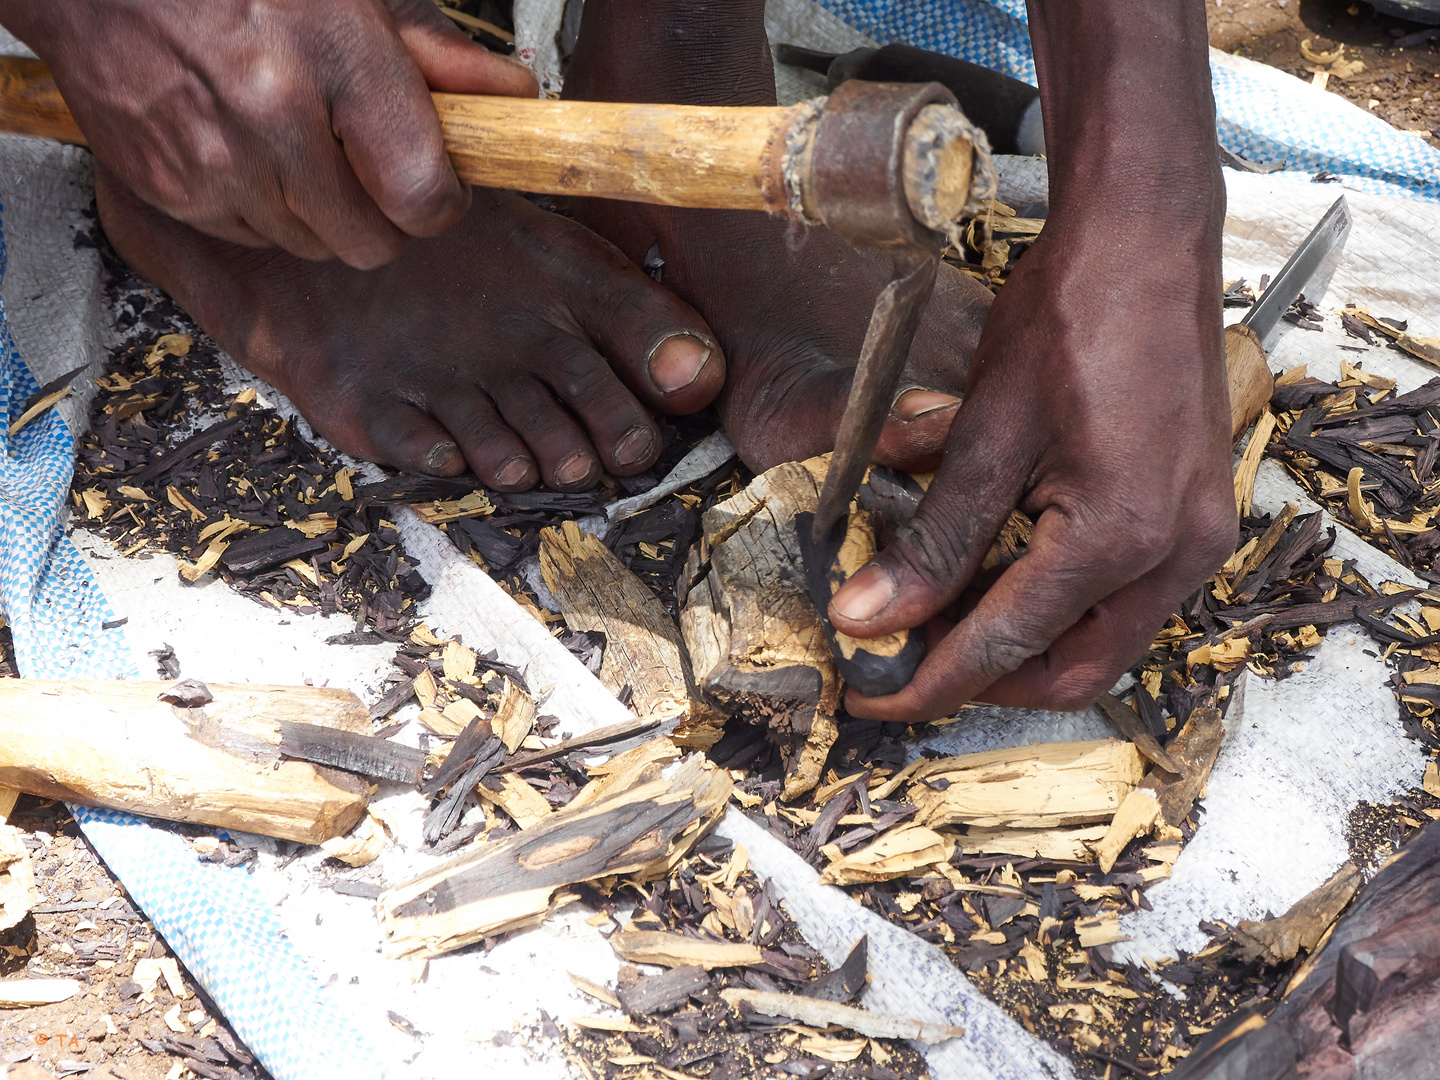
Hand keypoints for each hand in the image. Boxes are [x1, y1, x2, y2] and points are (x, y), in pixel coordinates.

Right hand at [2, 0, 535, 266]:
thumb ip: (438, 58)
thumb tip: (515, 99)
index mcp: (335, 59)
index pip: (424, 195)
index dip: (440, 203)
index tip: (435, 185)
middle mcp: (273, 119)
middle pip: (371, 242)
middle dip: (381, 216)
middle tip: (365, 166)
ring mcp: (215, 163)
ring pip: (311, 245)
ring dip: (318, 213)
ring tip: (294, 142)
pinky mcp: (170, 190)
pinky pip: (250, 237)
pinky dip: (258, 208)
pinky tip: (243, 147)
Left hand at [828, 208, 1237, 720]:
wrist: (1144, 242)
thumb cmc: (1069, 318)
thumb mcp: (985, 435)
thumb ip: (931, 542)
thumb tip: (864, 618)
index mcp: (1122, 537)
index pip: (1006, 645)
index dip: (929, 682)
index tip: (870, 696)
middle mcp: (1176, 554)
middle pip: (1070, 669)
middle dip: (984, 680)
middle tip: (903, 663)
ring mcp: (1195, 536)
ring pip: (1101, 640)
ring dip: (1022, 645)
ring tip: (939, 620)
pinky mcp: (1192, 514)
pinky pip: (1123, 596)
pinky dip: (1056, 604)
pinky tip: (996, 575)